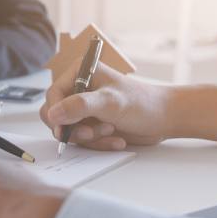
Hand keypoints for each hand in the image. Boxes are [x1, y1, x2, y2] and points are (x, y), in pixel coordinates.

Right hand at [40, 62, 171, 149]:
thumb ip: (79, 106)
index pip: (53, 95)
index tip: (63, 128)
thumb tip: (53, 113)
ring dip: (89, 137)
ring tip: (110, 131)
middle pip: (56, 115)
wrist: (163, 118)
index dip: (55, 113)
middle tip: (90, 133)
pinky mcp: (91, 125)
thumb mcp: (110, 102)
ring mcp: (84, 109)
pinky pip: (82, 141)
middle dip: (74, 128)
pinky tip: (116, 140)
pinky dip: (97, 144)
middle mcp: (78, 90)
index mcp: (79, 73)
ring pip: (68, 131)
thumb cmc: (141, 103)